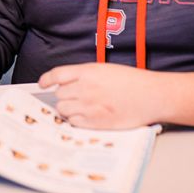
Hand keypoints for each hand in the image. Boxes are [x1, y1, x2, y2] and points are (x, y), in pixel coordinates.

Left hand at [39, 63, 162, 129]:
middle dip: (64, 96)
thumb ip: (85, 76)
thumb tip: (68, 83)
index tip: (42, 84)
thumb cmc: (132, 82)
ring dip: (68, 109)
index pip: (57, 75)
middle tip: (74, 98)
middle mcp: (85, 88)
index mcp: (87, 72)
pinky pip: (74, 122)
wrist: (151, 96)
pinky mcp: (95, 122)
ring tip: (81, 108)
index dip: (46, 80)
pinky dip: (76, 120)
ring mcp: (89, 106)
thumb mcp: (105, 70)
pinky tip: (86, 116)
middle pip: (59, 94)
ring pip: (64, 109)